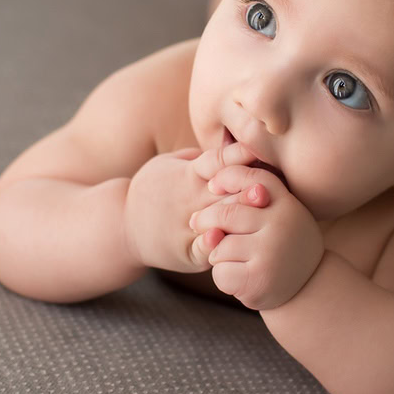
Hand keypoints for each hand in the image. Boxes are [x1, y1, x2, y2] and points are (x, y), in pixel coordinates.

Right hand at [123, 140, 261, 273]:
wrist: (125, 226)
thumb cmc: (154, 189)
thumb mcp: (169, 164)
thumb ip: (199, 157)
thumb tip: (232, 142)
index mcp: (189, 174)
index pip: (217, 160)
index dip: (238, 154)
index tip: (259, 148)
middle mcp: (190, 197)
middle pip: (224, 189)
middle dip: (246, 186)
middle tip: (269, 184)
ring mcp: (187, 224)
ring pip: (217, 218)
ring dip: (238, 213)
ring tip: (261, 209)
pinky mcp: (185, 250)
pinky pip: (201, 248)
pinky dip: (211, 245)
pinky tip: (220, 239)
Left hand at [190, 165, 324, 310]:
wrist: (309, 286)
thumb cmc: (281, 244)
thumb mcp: (277, 214)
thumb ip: (249, 197)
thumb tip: (211, 186)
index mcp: (286, 204)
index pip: (252, 178)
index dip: (226, 178)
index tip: (212, 187)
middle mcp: (281, 225)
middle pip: (225, 214)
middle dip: (204, 221)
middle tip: (197, 225)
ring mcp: (270, 253)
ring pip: (219, 247)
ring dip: (217, 255)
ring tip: (235, 259)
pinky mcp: (258, 279)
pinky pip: (221, 272)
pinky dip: (223, 277)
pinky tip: (240, 278)